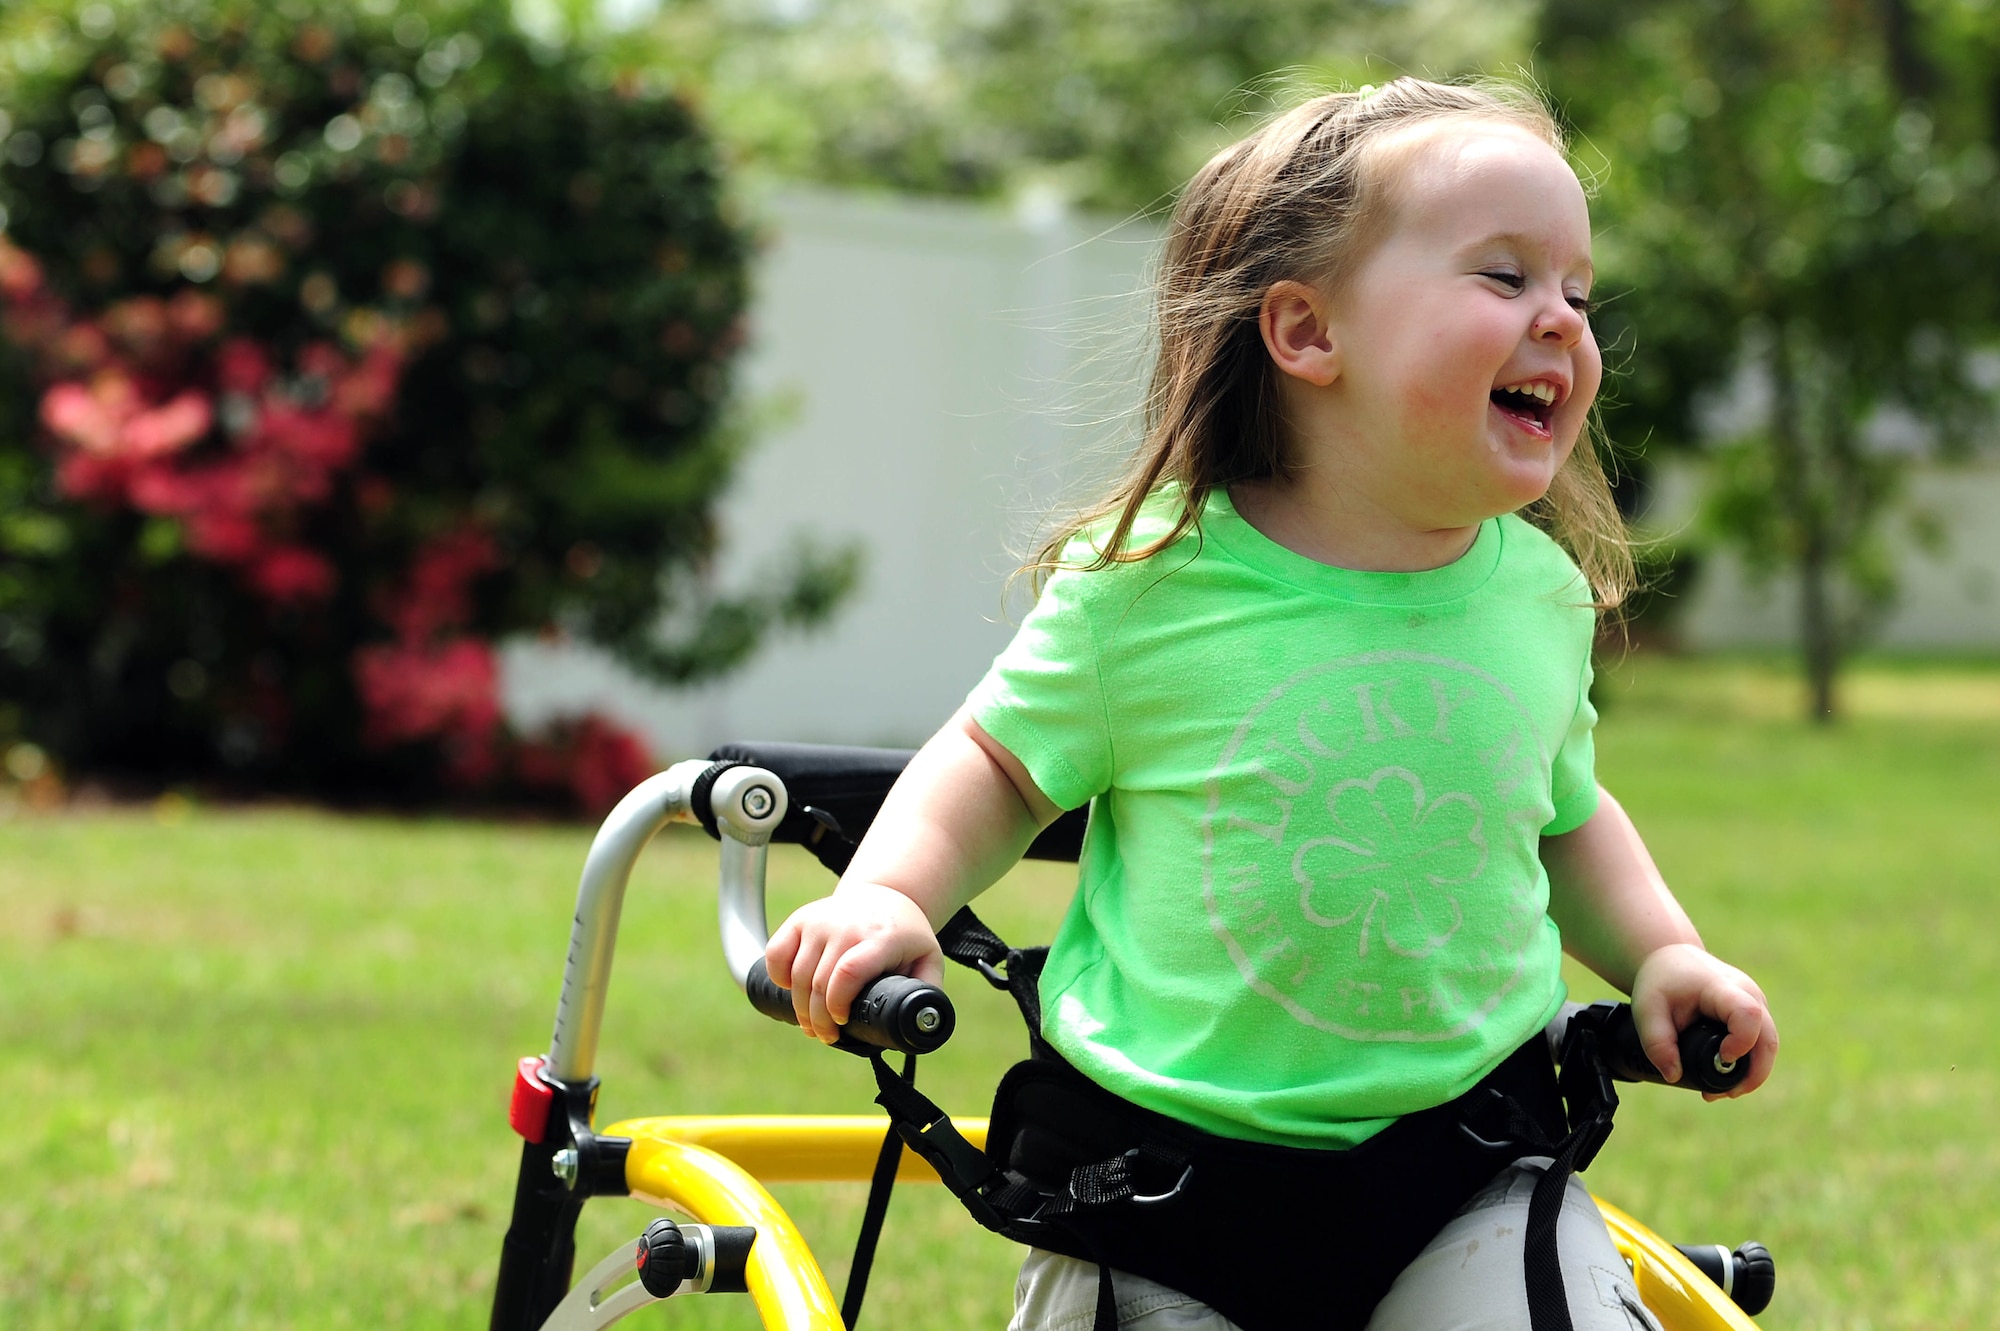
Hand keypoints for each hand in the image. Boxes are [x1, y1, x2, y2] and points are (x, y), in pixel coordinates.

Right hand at [764, 882, 943, 1043]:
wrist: (887, 894)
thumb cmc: (906, 936)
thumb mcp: (928, 959)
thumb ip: (928, 990)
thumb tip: (921, 1023)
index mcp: (881, 937)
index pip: (849, 973)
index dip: (838, 1005)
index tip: (843, 1023)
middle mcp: (847, 925)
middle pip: (820, 982)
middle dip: (818, 1019)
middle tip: (826, 1036)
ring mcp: (821, 920)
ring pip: (798, 974)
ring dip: (800, 1008)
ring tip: (811, 1025)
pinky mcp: (801, 919)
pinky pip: (777, 953)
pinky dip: (779, 977)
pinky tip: (792, 990)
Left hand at [1630, 942, 1778, 1099]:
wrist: (1671, 958)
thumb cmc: (1661, 982)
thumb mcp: (1647, 1009)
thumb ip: (1656, 1042)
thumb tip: (1673, 1076)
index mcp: (1722, 987)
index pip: (1748, 1015)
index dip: (1741, 1042)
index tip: (1721, 1057)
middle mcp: (1748, 994)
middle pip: (1768, 1038)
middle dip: (1754, 1073)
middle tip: (1724, 1094)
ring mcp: (1755, 1003)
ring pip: (1769, 1044)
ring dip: (1753, 1073)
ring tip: (1721, 1092)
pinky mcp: (1755, 1013)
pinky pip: (1762, 1042)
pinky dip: (1750, 1063)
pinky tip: (1728, 1079)